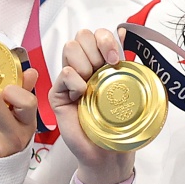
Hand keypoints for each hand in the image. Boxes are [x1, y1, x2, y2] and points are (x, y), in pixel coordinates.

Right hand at [52, 29, 134, 183]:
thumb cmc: (117, 124)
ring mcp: (69, 80)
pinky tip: (81, 95)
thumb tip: (124, 31)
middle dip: (96, 48)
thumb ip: (123, 60)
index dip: (106, 40)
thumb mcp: (127, 88)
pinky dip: (75, 81)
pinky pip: (63, 73)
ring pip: (70, 48)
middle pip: (81, 35)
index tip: (116, 59)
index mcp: (100, 63)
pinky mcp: (57, 94)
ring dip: (85, 63)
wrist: (107, 152)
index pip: (96, 34)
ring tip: (92, 85)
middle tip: (105, 69)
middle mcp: (83, 67)